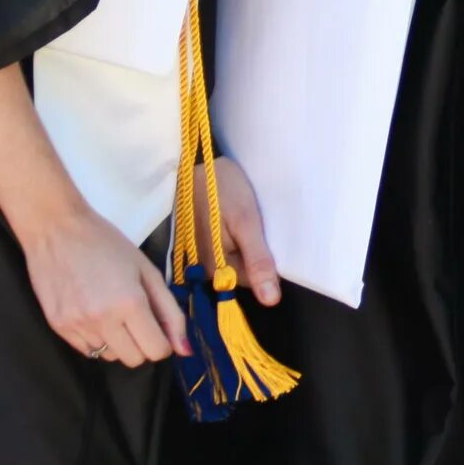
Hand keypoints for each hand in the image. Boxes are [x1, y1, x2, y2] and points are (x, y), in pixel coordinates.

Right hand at [24, 203, 187, 366]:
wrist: (56, 229)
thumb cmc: (106, 242)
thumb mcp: (146, 270)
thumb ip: (170, 311)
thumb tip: (185, 350)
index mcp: (130, 303)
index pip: (157, 350)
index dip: (163, 340)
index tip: (157, 325)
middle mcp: (103, 320)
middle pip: (135, 359)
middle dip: (142, 343)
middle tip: (135, 317)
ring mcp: (78, 326)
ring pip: (110, 357)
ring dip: (118, 341)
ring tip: (111, 311)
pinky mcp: (59, 328)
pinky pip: (87, 351)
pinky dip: (96, 339)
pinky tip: (93, 313)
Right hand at [203, 156, 283, 305]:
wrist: (193, 163)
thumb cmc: (220, 189)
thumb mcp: (246, 220)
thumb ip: (258, 260)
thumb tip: (271, 301)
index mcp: (217, 269)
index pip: (254, 282)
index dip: (266, 263)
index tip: (269, 237)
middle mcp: (205, 269)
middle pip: (243, 272)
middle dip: (255, 252)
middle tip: (258, 223)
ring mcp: (201, 256)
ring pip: (236, 260)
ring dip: (246, 243)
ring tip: (247, 218)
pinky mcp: (200, 243)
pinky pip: (226, 248)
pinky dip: (236, 236)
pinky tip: (236, 218)